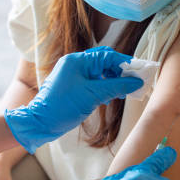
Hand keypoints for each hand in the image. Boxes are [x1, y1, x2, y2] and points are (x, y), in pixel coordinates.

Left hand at [4, 47, 143, 152]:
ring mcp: (72, 74)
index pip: (107, 56)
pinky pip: (92, 81)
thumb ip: (116, 86)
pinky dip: (103, 87)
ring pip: (99, 72)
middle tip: (133, 83)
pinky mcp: (72, 85)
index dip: (125, 63)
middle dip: (119, 71)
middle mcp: (74, 63)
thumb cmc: (62, 107)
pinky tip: (109, 98)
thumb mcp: (93, 96)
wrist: (40, 123)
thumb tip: (136, 82)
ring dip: (112, 80)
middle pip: (104, 61)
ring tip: (122, 93)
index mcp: (77, 60)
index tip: (140, 73)